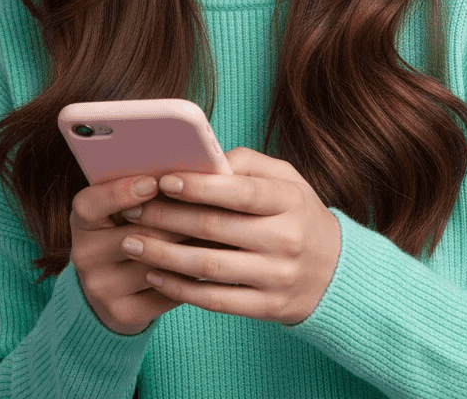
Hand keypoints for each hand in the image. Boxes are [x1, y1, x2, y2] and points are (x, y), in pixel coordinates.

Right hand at [69, 173, 214, 334]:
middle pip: (136, 234)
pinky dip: (192, 275)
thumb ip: (147, 185)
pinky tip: (213, 259)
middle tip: (215, 202)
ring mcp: (100, 288)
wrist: (115, 285)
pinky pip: (166, 291)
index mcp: (83, 220)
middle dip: (179, 218)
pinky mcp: (121, 313)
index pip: (90, 204)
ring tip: (224, 229)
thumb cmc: (132, 226)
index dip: (120, 192)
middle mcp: (84, 255)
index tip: (153, 182)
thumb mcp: (126, 204)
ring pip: (156, 263)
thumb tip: (189, 168)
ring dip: (193, 246)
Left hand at [118, 147, 341, 324]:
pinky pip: (215, 300)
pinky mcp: (267, 308)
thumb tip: (202, 159)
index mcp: (290, 200)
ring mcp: (277, 276)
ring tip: (132, 243)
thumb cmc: (298, 213)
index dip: (200, 186)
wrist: (335, 270)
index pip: (241, 191)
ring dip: (163, 256)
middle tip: (131, 210)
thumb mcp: (287, 179)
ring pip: (209, 267)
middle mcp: (285, 239)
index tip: (164, 180)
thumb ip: (247, 164)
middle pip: (216, 227)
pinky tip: (155, 275)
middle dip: (166, 217)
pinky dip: (180, 289)